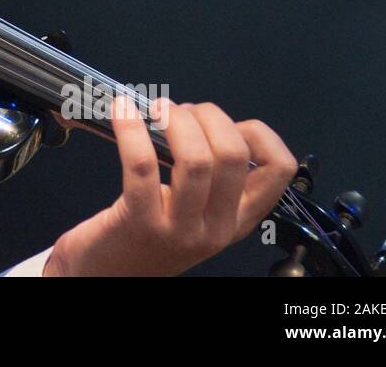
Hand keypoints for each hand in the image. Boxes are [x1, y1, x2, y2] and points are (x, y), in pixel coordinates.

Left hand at [42, 96, 297, 275]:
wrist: (106, 276)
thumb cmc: (145, 237)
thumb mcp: (195, 213)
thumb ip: (211, 178)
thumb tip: (204, 120)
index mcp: (236, 219)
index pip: (279, 170)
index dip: (257, 133)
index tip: (227, 122)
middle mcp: (216, 227)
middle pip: (232, 155)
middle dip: (207, 116)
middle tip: (179, 112)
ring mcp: (180, 229)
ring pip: (195, 160)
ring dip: (173, 120)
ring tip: (155, 110)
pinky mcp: (140, 223)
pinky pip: (142, 166)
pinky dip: (130, 129)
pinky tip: (122, 112)